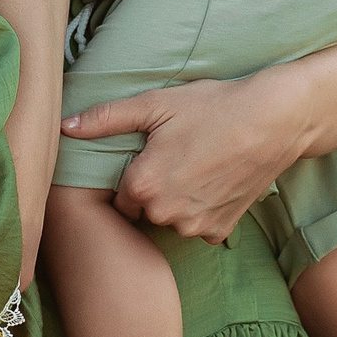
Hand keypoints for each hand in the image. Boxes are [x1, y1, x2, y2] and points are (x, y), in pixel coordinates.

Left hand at [60, 76, 298, 244]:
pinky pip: (197, 225)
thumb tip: (64, 127)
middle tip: (177, 155)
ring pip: (170, 218)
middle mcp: (166, 214)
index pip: (119, 195)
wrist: (272, 121)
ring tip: (197, 164)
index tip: (151, 155)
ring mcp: (194, 226)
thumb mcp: (155, 104)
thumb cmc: (211, 107)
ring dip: (177, 200)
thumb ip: (105, 119)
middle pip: (143, 208)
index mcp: (142, 186)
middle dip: (153, 187)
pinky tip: (214, 180)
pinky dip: (202, 208)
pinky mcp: (219, 231)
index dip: (134, 173)